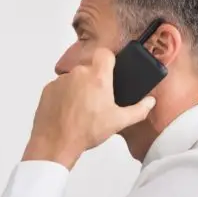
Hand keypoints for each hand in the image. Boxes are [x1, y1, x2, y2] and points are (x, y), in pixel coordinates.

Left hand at [25, 47, 155, 167]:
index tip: (110, 70)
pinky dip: (63, 96)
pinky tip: (68, 112)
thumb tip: (149, 102)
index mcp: (97, 77)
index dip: (108, 60)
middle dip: (94, 81)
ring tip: (81, 109)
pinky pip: (59, 88)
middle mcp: (78, 74)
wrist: (56, 143)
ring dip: (78, 89)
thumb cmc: (85, 131)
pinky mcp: (48, 89)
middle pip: (89, 69)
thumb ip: (138, 110)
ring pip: (73, 79)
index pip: (104, 53)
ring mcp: (60, 81)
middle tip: (97, 100)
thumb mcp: (118, 122)